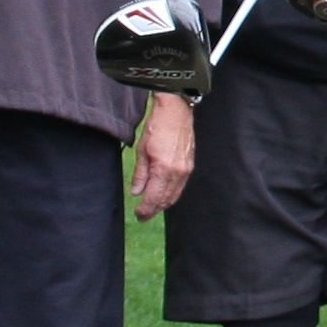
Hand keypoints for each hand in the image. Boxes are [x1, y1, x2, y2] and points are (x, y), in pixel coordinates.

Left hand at [131, 92, 195, 220]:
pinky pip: (180, 186)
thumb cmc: (156, 127)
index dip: (146, 209)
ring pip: (175, 195)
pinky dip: (171, 194)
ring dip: (163, 204)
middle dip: (154, 209)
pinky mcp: (190, 165)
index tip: (138, 215)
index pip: (154, 198)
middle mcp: (178, 172)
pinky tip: (163, 195)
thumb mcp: (142, 150)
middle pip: (166, 199)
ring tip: (152, 208)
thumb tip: (136, 192)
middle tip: (143, 215)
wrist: (176, 112)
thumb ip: (140, 174)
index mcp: (164, 169)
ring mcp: (186, 169)